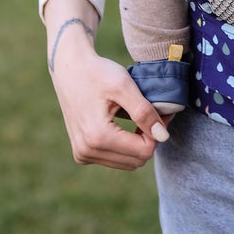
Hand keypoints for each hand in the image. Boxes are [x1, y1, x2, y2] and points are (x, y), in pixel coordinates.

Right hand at [45, 0, 170, 169]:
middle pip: (136, 160)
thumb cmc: (98, 73)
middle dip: (149, 138)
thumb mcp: (124, 87)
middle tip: (153, 114)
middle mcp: (87, 152)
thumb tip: (163, 136)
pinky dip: (126, 146)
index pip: (144, 151)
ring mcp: (83, 155)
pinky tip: (126, 127)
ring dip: (138, 144)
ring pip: (127, 163)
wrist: (70, 70)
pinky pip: (115, 159)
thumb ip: (144, 112)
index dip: (158, 132)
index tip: (161, 113)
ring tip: (140, 118)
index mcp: (98, 137)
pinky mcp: (82, 153)